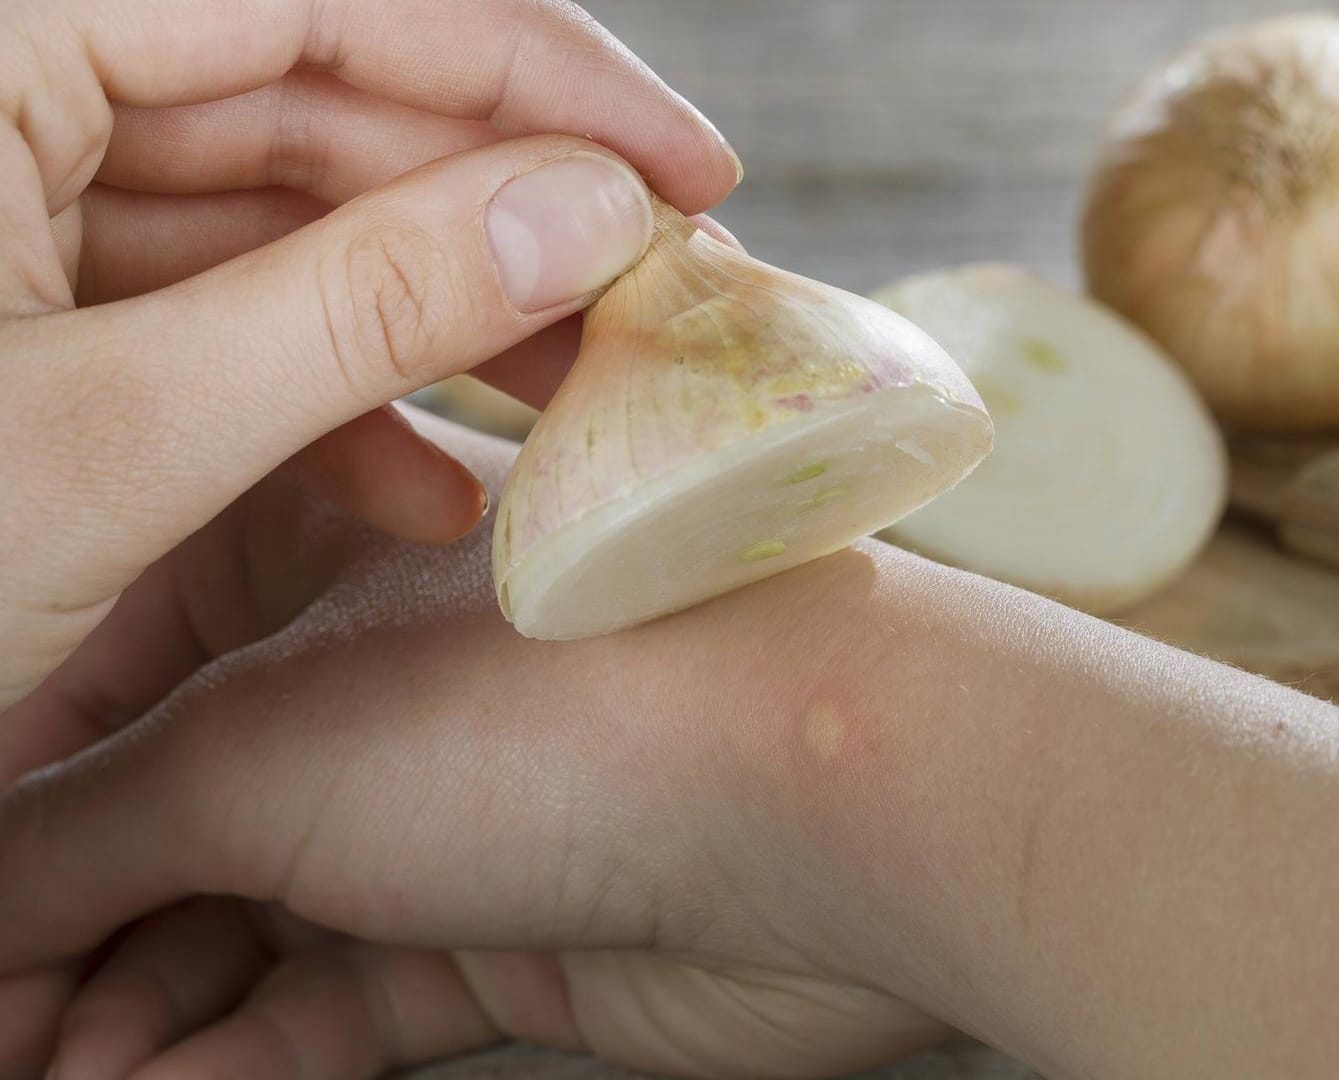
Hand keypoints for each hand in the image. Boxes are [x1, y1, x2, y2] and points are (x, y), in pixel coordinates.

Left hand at [0, 0, 738, 1068]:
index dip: (529, 72)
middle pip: (312, 100)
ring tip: (576, 397)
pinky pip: (214, 316)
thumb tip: (590, 210)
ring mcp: (8, 214)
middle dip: (498, 207)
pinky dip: (329, 396)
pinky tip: (425, 490)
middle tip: (652, 288)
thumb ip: (355, 308)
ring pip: (279, 217)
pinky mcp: (27, 323)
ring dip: (438, 314)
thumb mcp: (110, 443)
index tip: (686, 167)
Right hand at [1, 415, 950, 1079]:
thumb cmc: (560, 710)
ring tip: (49, 1072)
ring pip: (245, 926)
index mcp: (318, 573)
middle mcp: (383, 690)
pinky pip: (335, 1010)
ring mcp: (454, 821)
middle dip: (64, 927)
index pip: (113, 676)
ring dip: (137, 1012)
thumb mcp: (256, 748)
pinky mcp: (513, 944)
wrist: (828, 812)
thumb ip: (80, 826)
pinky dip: (237, 1058)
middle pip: (169, 817)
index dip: (21, 783)